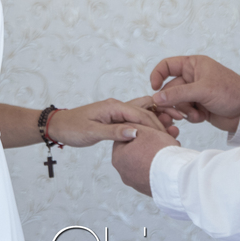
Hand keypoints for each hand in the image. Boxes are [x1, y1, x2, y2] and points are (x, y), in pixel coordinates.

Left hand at [46, 97, 171, 146]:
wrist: (60, 126)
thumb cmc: (73, 128)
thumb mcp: (92, 132)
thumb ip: (114, 132)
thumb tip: (135, 132)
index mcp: (114, 106)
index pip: (141, 113)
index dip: (157, 124)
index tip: (168, 135)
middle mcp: (118, 105)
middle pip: (147, 107)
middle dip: (163, 115)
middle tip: (179, 125)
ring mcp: (118, 110)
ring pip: (144, 111)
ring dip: (158, 118)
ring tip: (174, 127)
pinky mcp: (116, 117)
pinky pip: (136, 118)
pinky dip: (148, 122)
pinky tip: (158, 131)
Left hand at [112, 124, 179, 196]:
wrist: (175, 176)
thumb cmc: (159, 152)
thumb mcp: (145, 130)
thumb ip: (134, 126)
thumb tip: (131, 127)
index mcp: (118, 157)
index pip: (126, 138)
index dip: (141, 129)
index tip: (152, 126)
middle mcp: (124, 172)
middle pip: (138, 149)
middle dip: (151, 139)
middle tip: (165, 133)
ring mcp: (136, 182)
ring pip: (147, 159)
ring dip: (158, 150)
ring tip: (173, 143)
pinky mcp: (148, 188)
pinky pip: (153, 171)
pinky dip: (161, 163)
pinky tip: (172, 157)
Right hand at [150, 55, 239, 133]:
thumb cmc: (229, 92)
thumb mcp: (202, 90)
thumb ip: (178, 94)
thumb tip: (156, 98)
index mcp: (193, 65)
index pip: (167, 66)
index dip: (158, 75)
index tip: (154, 88)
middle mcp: (192, 77)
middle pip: (169, 89)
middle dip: (173, 102)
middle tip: (177, 112)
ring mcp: (195, 93)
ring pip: (176, 102)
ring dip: (183, 111)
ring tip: (195, 114)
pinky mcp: (199, 107)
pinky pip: (185, 112)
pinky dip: (191, 116)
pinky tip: (202, 117)